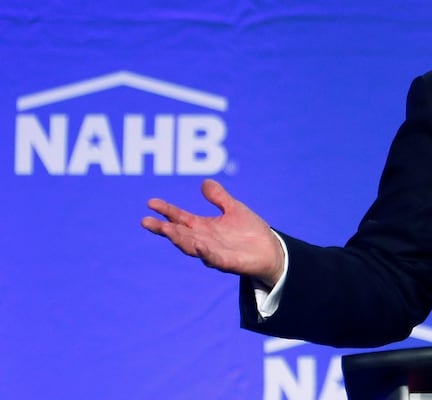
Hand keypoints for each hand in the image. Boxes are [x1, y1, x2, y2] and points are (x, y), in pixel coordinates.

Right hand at [141, 179, 284, 286]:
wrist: (271, 251)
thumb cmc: (249, 231)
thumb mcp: (234, 209)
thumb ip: (219, 198)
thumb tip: (204, 182)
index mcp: (204, 227)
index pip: (180, 218)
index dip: (166, 211)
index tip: (150, 202)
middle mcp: (204, 240)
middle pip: (180, 235)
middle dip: (164, 229)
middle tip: (146, 221)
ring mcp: (215, 253)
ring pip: (192, 247)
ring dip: (179, 239)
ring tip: (166, 230)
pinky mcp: (229, 263)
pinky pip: (215, 259)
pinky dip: (206, 253)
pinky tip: (200, 245)